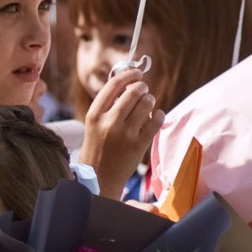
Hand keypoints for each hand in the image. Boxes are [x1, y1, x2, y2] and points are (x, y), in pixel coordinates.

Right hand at [76, 66, 158, 200]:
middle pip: (133, 92)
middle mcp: (109, 122)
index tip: (137, 72)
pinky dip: (158, 114)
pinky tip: (155, 116)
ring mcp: (125, 134)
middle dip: (142, 87)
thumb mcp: (93, 124)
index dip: (128, 75)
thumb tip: (129, 83)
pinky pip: (156, 120)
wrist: (99, 178)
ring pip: (146, 103)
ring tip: (147, 104)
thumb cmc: (97, 147)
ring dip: (150, 100)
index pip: (114, 85)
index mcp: (94, 115)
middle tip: (144, 89)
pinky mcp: (139, 145)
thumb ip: (108, 105)